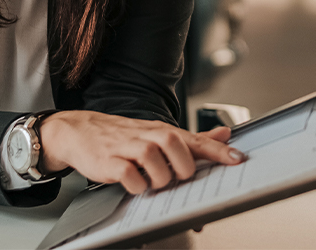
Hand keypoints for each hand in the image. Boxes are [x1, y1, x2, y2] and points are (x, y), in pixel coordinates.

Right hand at [38, 111, 244, 194]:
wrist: (79, 130)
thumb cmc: (122, 136)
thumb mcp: (156, 133)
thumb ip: (192, 138)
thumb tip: (224, 134)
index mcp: (160, 131)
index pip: (193, 139)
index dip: (216, 150)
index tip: (237, 159)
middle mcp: (146, 136)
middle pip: (174, 143)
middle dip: (182, 166)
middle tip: (177, 177)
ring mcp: (127, 147)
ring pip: (153, 159)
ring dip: (159, 177)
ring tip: (153, 182)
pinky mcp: (109, 161)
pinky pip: (128, 174)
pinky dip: (136, 184)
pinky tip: (135, 185)